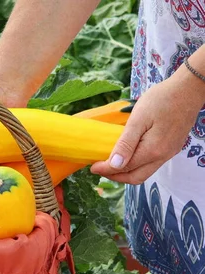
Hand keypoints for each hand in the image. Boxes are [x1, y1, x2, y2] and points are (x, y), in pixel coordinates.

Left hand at [91, 69, 204, 183]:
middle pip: (135, 178)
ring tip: (111, 163)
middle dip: (116, 176)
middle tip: (100, 168)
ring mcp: (169, 153)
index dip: (106, 170)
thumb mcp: (139, 119)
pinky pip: (151, 164)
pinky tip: (127, 155)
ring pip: (144, 172)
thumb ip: (126, 144)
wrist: (189, 88)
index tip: (92, 167)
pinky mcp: (171, 147)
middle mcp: (162, 156)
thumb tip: (114, 165)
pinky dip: (136, 165)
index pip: (125, 168)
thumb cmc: (162, 99)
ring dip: (126, 172)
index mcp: (153, 151)